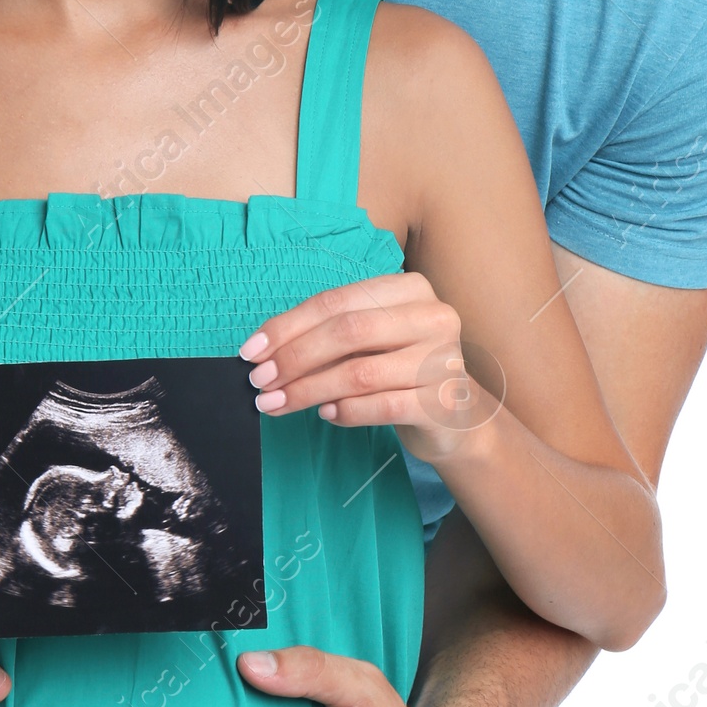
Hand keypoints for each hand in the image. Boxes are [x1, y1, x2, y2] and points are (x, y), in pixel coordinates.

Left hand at [239, 272, 494, 468]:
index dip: (288, 326)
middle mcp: (433, 317)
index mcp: (410, 289)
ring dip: (308, 390)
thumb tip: (263, 351)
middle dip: (294, 358)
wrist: (454, 418)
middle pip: (347, 332)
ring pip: (360, 372)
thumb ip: (327, 336)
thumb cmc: (399, 370)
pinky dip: (346, 411)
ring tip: (277, 404)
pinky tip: (326, 414)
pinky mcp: (442, 402)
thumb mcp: (369, 341)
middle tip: (260, 382)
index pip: (336, 302)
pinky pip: (381, 406)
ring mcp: (443, 360)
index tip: (251, 351)